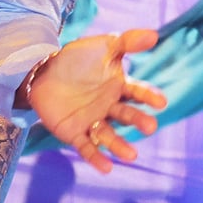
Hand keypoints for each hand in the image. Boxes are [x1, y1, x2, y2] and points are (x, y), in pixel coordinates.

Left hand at [25, 30, 166, 174]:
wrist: (42, 70)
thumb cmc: (78, 59)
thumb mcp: (103, 46)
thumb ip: (127, 42)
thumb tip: (154, 35)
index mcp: (119, 87)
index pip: (137, 92)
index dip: (148, 96)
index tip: (160, 102)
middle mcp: (109, 107)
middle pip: (126, 115)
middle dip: (138, 121)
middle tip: (151, 127)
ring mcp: (93, 121)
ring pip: (108, 135)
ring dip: (120, 146)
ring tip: (132, 156)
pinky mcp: (74, 133)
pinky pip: (87, 147)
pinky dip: (96, 158)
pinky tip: (107, 168)